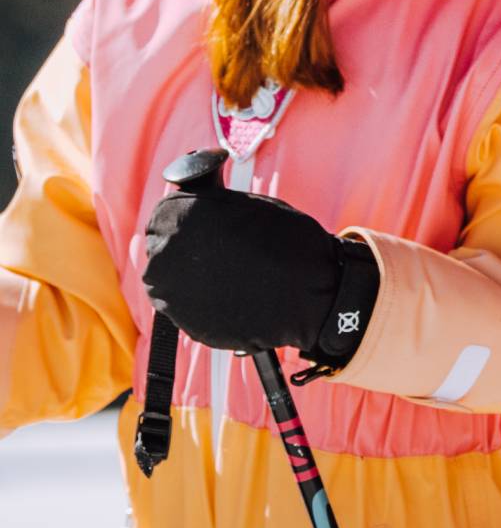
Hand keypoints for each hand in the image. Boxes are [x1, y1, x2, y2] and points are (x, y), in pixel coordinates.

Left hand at [143, 183, 377, 362]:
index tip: (206, 222)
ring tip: (228, 271)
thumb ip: (206, 203)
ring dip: (189, 274)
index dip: (186, 217)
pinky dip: (201, 298)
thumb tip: (185, 204)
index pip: (163, 215)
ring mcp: (170, 295)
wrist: (312, 293)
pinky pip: (184, 305)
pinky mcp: (182, 324)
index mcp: (177, 218)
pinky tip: (231, 290)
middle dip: (184, 246)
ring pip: (169, 278)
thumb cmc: (286, 241)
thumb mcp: (244, 203)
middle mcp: (164, 257)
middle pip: (161, 248)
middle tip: (220, 247)